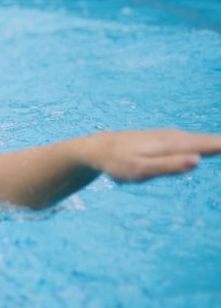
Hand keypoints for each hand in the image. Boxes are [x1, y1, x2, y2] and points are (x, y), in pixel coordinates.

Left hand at [87, 129, 220, 182]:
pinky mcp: (172, 141)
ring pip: (209, 141)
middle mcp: (180, 137)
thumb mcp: (140, 170)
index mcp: (176, 144)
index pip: (215, 144)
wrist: (99, 149)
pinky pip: (200, 142)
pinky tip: (217, 148)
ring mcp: (176, 138)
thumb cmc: (118, 163)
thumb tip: (198, 160)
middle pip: (216, 141)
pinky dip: (214, 144)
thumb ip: (168, 166)